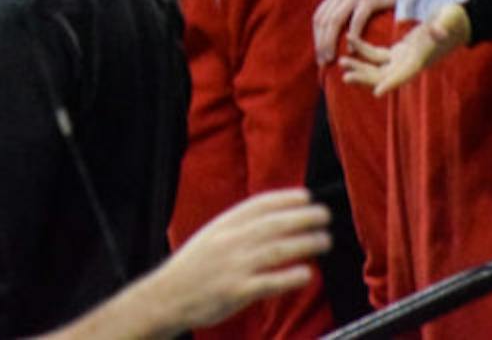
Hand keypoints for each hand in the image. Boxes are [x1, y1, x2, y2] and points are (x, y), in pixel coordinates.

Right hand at [147, 190, 331, 331]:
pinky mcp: (237, 291)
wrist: (167, 295)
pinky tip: (306, 274)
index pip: (259, 205)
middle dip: (303, 217)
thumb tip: (272, 219)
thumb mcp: (211, 236)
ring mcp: (234, 266)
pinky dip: (290, 277)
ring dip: (304, 243)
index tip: (306, 196)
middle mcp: (230, 241)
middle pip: (274, 224)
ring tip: (324, 240)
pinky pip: (270, 282)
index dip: (285, 198)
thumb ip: (238, 227)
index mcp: (223, 225)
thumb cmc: (192, 267)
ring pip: (277, 250)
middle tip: (324, 215)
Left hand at [313, 0, 401, 66]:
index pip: (319, 17)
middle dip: (321, 43)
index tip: (319, 56)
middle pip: (324, 19)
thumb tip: (329, 40)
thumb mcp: (355, 3)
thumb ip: (343, 14)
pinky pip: (357, 19)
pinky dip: (353, 36)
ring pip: (335, 20)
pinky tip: (351, 50)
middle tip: (323, 62)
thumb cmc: (378, 0)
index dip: (316, 38)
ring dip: (330, 41)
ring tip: (332, 58)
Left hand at [341, 0, 468, 94]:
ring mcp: (404, 58)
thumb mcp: (448, 20)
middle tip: (345, 76)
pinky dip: (364, 50)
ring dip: (360, 67)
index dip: (391, 83)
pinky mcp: (400, 51)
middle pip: (385, 77)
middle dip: (365, 77)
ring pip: (378, 68)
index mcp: (421, 59)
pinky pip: (377, 55)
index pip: (405, 75)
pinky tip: (350, 41)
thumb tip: (440, 30)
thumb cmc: (454, 19)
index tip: (377, 93)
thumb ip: (442, 26)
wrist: (458, 20)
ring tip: (341, 62)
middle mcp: (411, 63)